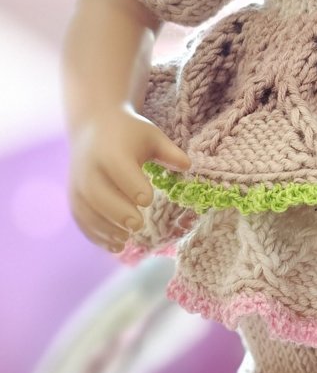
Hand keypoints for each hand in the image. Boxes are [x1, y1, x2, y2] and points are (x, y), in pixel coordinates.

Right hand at [68, 104, 189, 252]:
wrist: (93, 127)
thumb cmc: (129, 133)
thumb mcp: (151, 136)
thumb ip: (169, 151)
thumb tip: (187, 165)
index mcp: (111, 150)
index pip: (119, 169)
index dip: (132, 185)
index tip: (147, 199)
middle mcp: (89, 168)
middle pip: (98, 194)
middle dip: (117, 212)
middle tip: (137, 225)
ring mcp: (78, 184)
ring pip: (87, 211)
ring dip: (105, 229)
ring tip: (125, 240)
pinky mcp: (74, 197)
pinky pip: (81, 219)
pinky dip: (96, 235)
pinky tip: (115, 245)